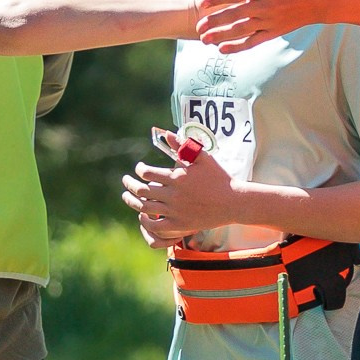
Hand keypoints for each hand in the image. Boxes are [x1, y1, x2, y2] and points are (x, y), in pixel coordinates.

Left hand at [122, 149, 240, 241]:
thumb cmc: (218, 177)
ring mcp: (175, 211)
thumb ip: (183, 146)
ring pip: (144, 207)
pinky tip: (142, 215)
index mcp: (177, 177)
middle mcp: (173, 194)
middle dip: (129, 184)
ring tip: (127, 196)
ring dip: (132, 201)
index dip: (139, 170)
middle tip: (125, 181)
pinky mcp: (179, 225)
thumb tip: (167, 133)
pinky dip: (145, 220)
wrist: (233, 202)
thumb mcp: (203, 158)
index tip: (139, 168)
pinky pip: (155, 225)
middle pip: (141, 190)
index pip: (147, 173)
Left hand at [195, 0, 323, 53]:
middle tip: (198, 26)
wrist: (320, 0)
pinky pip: (253, 42)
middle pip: (236, 15)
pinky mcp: (273, 32)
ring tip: (205, 40)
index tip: (204, 3)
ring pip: (242, 30)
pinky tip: (223, 49)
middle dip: (216, 21)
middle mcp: (265, 6)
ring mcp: (269, 21)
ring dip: (222, 36)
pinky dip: (238, 46)